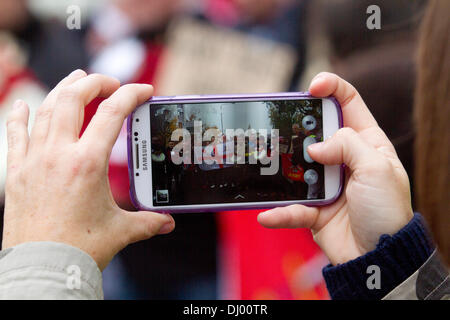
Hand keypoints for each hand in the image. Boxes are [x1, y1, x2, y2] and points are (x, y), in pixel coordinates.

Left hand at [3, 70, 174, 269]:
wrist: (42, 269)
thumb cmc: (79, 249)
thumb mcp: (121, 230)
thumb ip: (148, 222)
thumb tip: (168, 223)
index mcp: (87, 164)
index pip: (112, 113)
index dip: (131, 94)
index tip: (144, 89)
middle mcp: (58, 154)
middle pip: (73, 98)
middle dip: (94, 82)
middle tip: (110, 82)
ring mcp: (34, 160)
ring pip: (45, 109)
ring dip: (62, 89)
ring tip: (76, 80)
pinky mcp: (17, 172)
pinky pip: (14, 134)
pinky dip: (19, 116)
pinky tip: (23, 104)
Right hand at [258, 72, 413, 264]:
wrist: (378, 256)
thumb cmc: (386, 211)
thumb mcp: (377, 169)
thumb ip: (347, 146)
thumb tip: (314, 147)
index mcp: (366, 143)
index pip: (348, 104)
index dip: (331, 88)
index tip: (312, 87)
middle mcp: (344, 159)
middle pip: (315, 131)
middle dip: (299, 126)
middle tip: (283, 125)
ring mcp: (326, 182)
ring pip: (297, 165)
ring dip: (284, 168)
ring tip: (268, 165)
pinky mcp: (313, 208)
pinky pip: (291, 206)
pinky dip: (279, 212)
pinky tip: (266, 215)